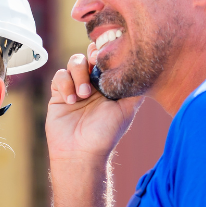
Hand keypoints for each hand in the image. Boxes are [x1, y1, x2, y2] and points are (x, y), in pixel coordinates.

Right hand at [46, 43, 142, 162]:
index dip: (106, 53)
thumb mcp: (127, 110)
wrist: (81, 152)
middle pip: (88, 56)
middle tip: (94, 63)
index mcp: (107, 86)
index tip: (107, 56)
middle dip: (90, 56)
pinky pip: (59, 77)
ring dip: (78, 74)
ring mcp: (74, 88)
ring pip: (73, 63)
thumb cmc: (106, 134)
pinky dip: (65, 85)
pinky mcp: (58, 95)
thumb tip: (146, 70)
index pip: (106, 61)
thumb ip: (134, 90)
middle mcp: (91, 85)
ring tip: (84, 95)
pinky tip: (72, 101)